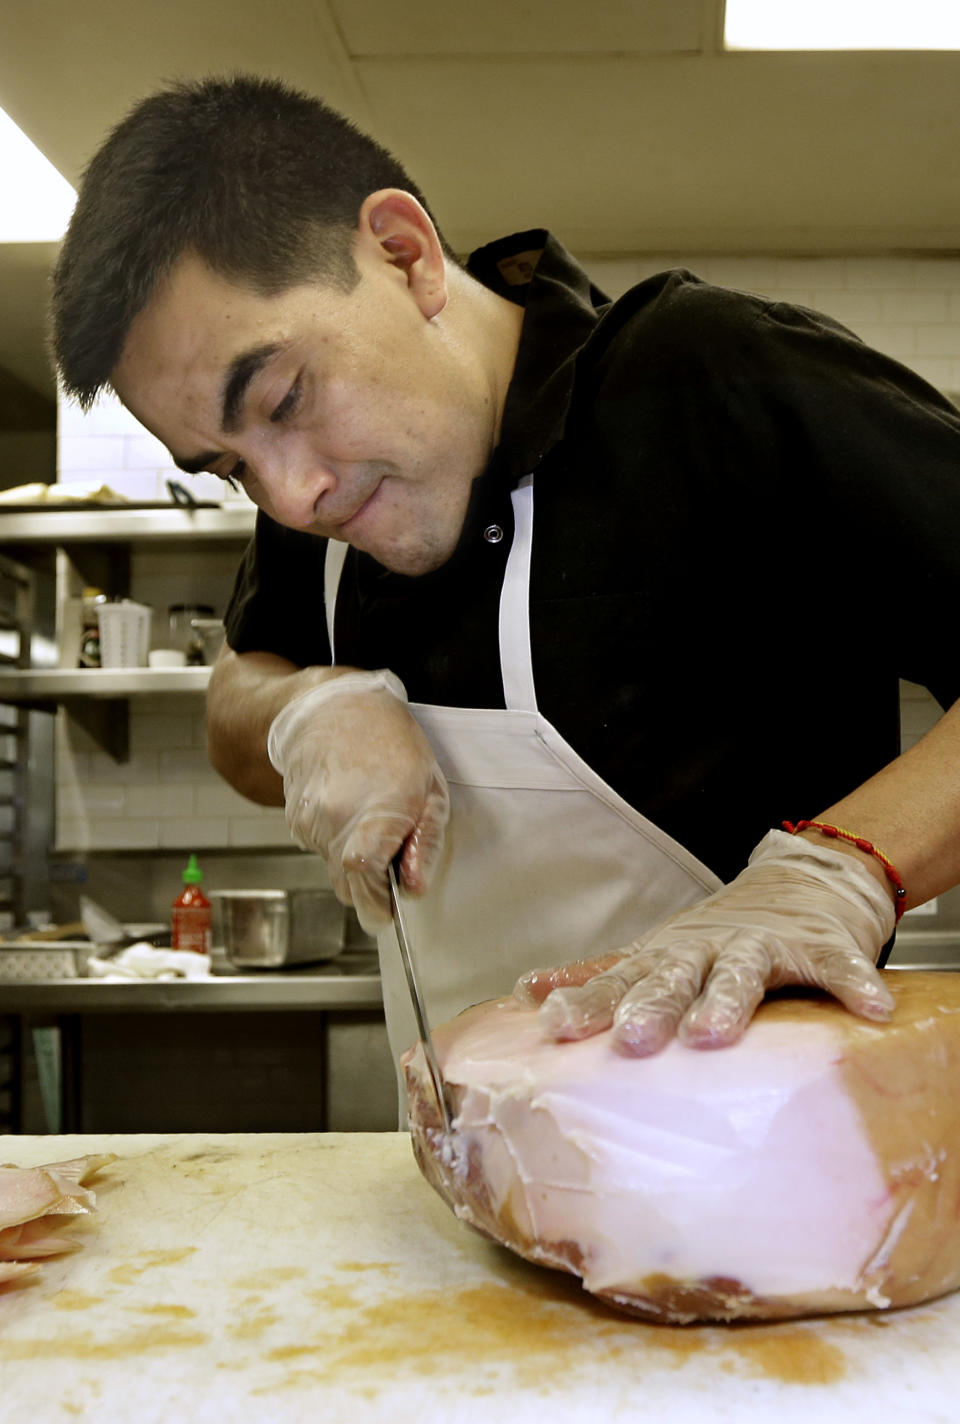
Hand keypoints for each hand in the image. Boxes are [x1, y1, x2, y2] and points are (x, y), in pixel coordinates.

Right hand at [267, 670, 448, 930]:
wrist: (336, 708)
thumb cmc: (392, 743)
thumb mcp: (431, 789)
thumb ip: (424, 845)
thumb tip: (412, 889)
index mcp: (376, 812)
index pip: (363, 878)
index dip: (377, 902)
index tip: (390, 906)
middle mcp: (335, 818)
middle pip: (348, 887)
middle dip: (370, 888)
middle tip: (390, 859)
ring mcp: (309, 819)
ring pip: (333, 868)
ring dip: (353, 859)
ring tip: (369, 817)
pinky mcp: (294, 818)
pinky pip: (319, 849)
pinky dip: (335, 842)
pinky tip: (348, 809)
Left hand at [519, 829, 896, 1054]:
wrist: (803, 882)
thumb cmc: (720, 933)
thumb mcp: (658, 951)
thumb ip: (603, 975)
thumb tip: (529, 993)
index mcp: (668, 956)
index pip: (619, 981)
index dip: (588, 1003)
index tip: (555, 1024)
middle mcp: (707, 948)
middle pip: (674, 977)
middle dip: (651, 1005)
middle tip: (632, 1038)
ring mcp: (763, 945)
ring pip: (743, 972)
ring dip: (728, 1001)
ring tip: (714, 1034)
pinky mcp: (819, 947)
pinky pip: (838, 967)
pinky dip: (853, 983)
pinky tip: (868, 1006)